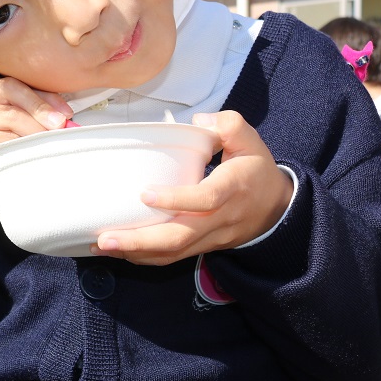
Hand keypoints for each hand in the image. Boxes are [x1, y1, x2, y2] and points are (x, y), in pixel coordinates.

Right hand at [0, 77, 72, 154]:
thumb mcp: (2, 98)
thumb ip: (31, 97)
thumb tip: (64, 112)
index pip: (10, 88)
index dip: (38, 102)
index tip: (62, 115)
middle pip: (11, 115)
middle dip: (40, 124)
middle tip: (61, 131)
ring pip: (10, 137)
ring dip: (35, 140)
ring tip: (53, 141)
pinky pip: (6, 153)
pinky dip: (25, 151)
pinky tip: (37, 151)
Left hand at [91, 111, 292, 264]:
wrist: (278, 208)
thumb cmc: (256, 169)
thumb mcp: (251, 140)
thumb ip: (228, 125)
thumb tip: (198, 123)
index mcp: (232, 188)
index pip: (205, 199)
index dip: (176, 200)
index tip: (144, 194)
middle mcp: (220, 218)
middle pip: (180, 237)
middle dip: (140, 241)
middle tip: (105, 238)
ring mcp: (211, 237)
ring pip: (174, 253)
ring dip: (136, 253)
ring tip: (102, 246)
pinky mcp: (202, 247)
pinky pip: (173, 257)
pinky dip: (145, 257)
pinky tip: (119, 251)